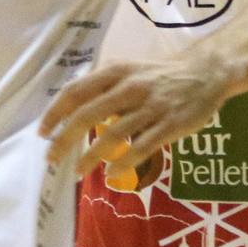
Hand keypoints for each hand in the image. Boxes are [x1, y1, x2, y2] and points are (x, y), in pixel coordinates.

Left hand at [39, 51, 234, 178]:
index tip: (42, 132)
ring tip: (77, 172)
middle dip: (64, 139)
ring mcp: (151, 107)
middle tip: (52, 158)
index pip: (76, 91)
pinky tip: (111, 175)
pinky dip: (123, 164)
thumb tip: (71, 112)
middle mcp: (130, 87)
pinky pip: (141, 148)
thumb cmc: (160, 75)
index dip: (55, 113)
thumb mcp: (128, 71)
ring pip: (112, 135)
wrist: (205, 74)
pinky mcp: (170, 125)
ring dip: (90, 157)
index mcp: (116, 72)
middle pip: (87, 114)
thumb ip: (103, 88)